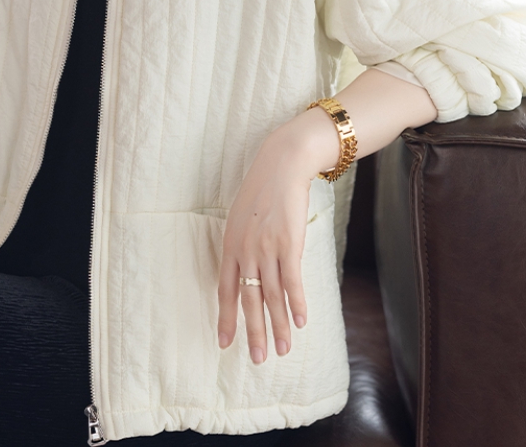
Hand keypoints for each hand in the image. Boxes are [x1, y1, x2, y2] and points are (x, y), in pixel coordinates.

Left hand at [216, 111, 338, 363]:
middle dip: (253, 332)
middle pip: (249, 300)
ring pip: (272, 296)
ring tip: (283, 349)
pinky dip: (297, 304)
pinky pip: (292, 281)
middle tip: (257, 359)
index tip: (224, 343)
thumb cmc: (262, 191)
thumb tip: (244, 268)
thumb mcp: (240, 217)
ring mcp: (267, 248)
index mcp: (230, 245)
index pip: (225, 290)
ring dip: (278, 326)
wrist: (281, 166)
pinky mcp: (289, 243)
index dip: (226, 318)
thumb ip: (240, 244)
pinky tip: (301, 322)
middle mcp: (245, 251)